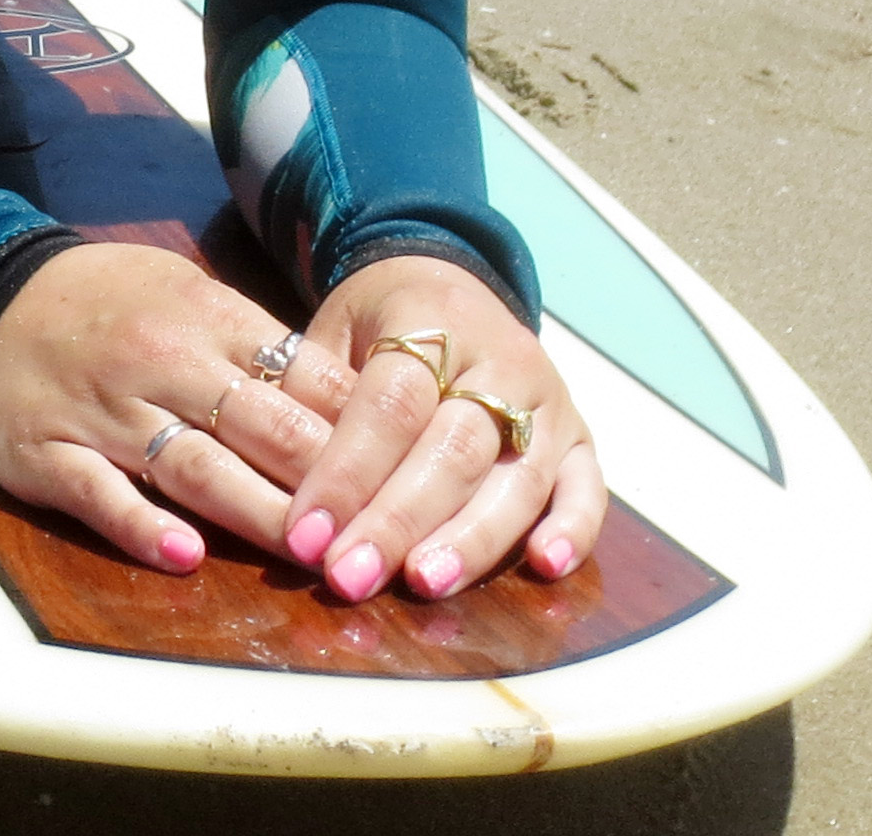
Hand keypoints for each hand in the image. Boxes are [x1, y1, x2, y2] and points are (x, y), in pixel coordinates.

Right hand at [0, 241, 350, 575]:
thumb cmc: (109, 302)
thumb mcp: (190, 294)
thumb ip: (259, 347)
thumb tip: (353, 402)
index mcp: (208, 318)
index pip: (304, 376)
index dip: (361, 431)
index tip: (409, 476)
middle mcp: (163, 363)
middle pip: (262, 426)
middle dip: (326, 484)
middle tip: (377, 535)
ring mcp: (103, 411)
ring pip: (193, 467)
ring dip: (257, 514)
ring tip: (308, 556)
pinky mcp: (48, 453)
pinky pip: (100, 494)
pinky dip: (142, 526)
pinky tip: (184, 555)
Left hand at [284, 254, 605, 600]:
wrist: (448, 287)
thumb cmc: (376, 329)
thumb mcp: (332, 335)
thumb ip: (314, 401)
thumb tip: (282, 489)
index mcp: (430, 322)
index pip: (390, 403)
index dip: (347, 472)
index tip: (306, 537)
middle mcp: (500, 360)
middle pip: (453, 447)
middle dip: (398, 520)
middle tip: (350, 577)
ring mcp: (549, 401)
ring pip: (518, 476)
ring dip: (471, 538)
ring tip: (424, 584)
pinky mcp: (581, 438)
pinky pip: (589, 487)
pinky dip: (574, 529)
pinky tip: (545, 568)